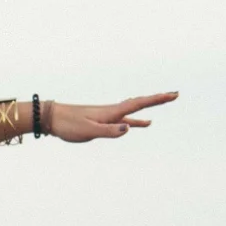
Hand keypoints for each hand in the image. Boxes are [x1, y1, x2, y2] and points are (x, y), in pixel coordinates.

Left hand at [48, 91, 177, 142]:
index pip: (139, 104)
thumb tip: (128, 128)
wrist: (51, 118)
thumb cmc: (68, 125)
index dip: (157, 100)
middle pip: (140, 104)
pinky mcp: (101, 121)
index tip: (173, 94)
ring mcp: (108, 116)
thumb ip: (108, 131)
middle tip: (175, 95)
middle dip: (157, 100)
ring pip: (133, 111)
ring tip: (162, 104)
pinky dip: (134, 120)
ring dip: (149, 108)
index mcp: (112, 112)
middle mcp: (112, 111)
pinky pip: (123, 120)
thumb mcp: (88, 131)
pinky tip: (140, 124)